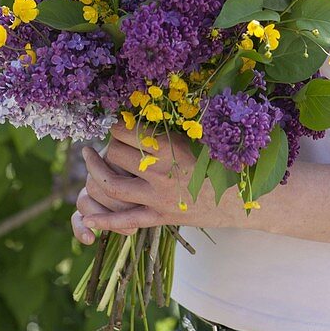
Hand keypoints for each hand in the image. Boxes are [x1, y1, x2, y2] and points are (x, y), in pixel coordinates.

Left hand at [70, 120, 240, 242]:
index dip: (119, 126)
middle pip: (116, 155)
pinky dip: (104, 220)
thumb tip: (152, 111)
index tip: (119, 125)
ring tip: (90, 160)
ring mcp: (158, 198)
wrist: (242, 200)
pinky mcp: (160, 217)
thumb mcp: (202, 139)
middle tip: (111, 142)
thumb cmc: (225, 163)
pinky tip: (87, 217)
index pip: (128, 132)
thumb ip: (175, 128)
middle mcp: (160, 172)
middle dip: (109, 146)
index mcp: (171, 148)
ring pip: (112, 185)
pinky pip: (125, 220)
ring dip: (95, 173)